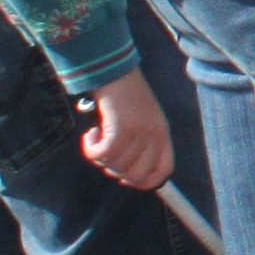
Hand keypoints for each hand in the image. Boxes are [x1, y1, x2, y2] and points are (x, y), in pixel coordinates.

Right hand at [78, 72, 171, 192]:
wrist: (114, 72)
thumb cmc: (125, 97)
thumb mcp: (143, 121)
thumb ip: (142, 145)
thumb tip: (129, 177)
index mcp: (163, 134)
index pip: (163, 171)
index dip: (144, 182)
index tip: (125, 179)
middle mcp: (154, 136)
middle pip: (134, 175)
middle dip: (114, 171)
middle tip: (105, 154)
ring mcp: (139, 133)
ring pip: (115, 166)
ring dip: (100, 156)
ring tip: (98, 136)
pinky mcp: (120, 130)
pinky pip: (101, 156)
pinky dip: (90, 150)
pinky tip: (90, 134)